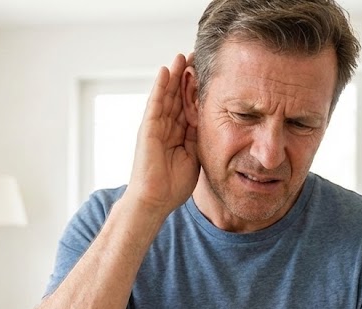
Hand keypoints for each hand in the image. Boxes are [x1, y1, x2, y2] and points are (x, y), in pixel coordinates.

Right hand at [126, 53, 199, 216]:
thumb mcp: (195, 156)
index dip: (197, 90)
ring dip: (175, 75)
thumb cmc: (173, 186)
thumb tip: (213, 123)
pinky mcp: (148, 128)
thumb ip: (200, 138)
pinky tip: (166, 71)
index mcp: (178, 134)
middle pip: (178, 96)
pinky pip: (155, 103)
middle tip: (197, 55)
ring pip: (167, 95)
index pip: (189, 106)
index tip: (209, 73)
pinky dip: (161, 86)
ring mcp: (156, 126)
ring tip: (183, 56)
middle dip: (187, 76)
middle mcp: (166, 127)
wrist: (155, 200)